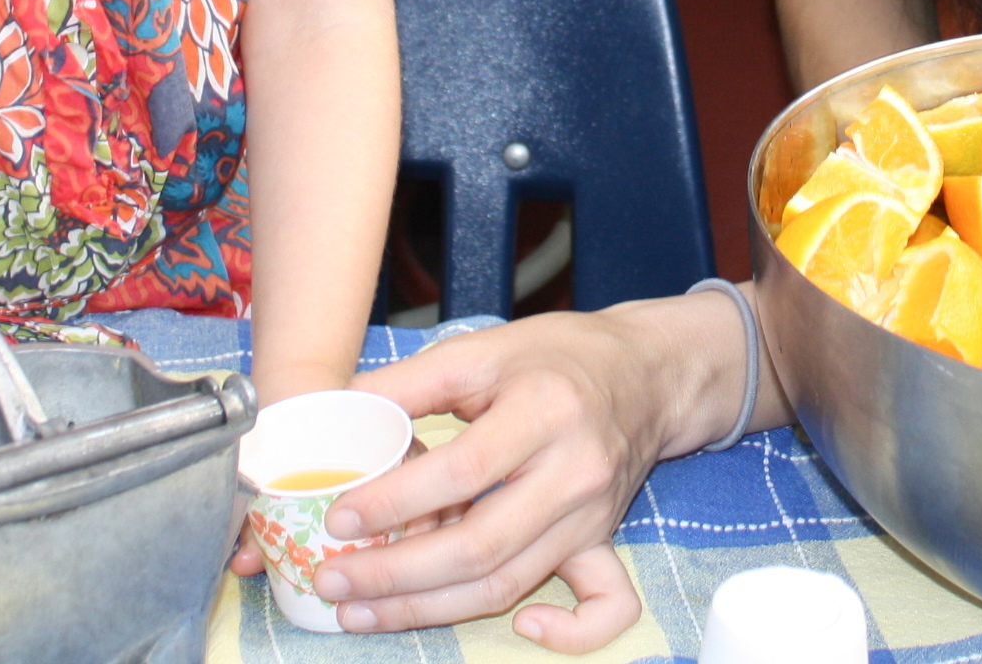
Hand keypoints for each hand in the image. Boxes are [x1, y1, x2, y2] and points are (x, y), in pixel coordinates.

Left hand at [301, 308, 701, 649]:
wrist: (648, 372)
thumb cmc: (559, 356)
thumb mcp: (484, 347)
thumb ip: (410, 381)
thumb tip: (338, 414)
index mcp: (544, 410)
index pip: (462, 471)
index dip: (396, 501)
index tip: (341, 516)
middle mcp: (574, 470)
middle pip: (481, 546)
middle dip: (397, 575)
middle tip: (333, 578)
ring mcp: (593, 515)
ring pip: (510, 582)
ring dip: (432, 609)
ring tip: (363, 611)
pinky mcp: (604, 541)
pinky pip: (607, 606)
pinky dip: (570, 633)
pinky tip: (522, 629)